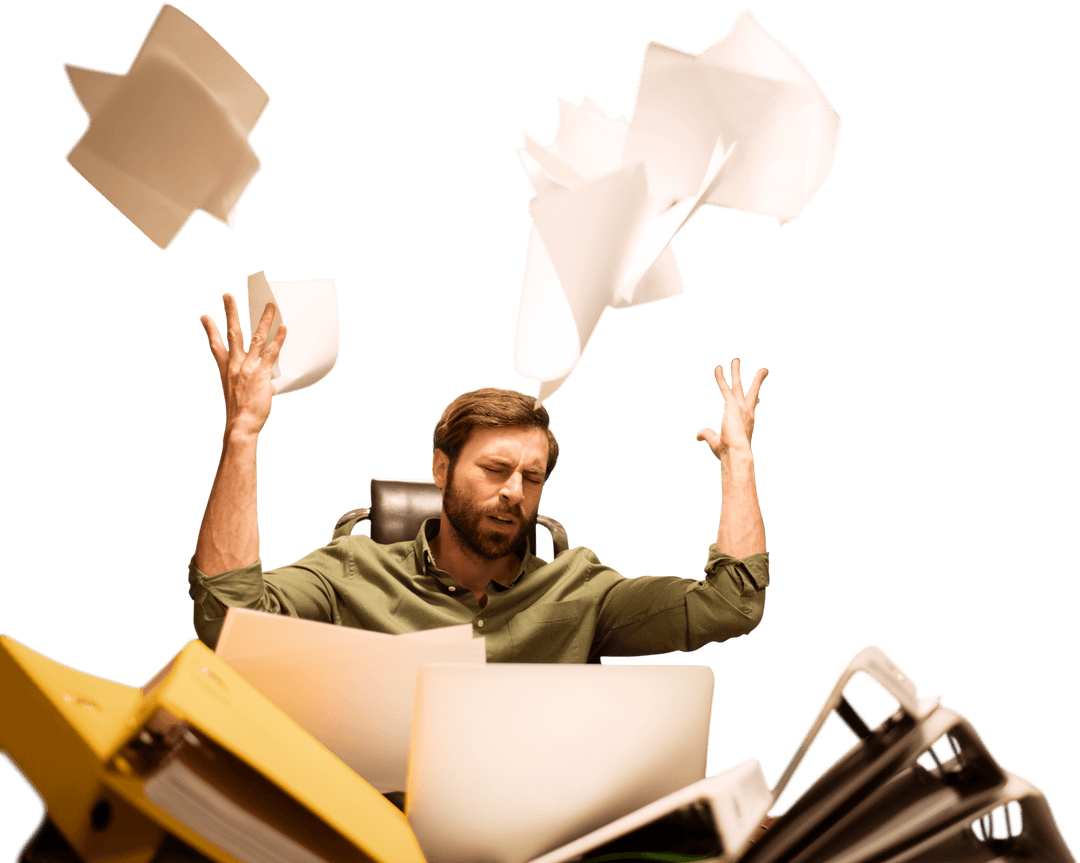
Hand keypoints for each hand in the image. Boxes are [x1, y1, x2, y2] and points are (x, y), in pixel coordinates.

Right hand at [200, 293, 286, 436]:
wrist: (240, 424)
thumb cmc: (240, 413)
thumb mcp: (238, 394)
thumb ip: (251, 383)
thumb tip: (267, 384)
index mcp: (225, 369)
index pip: (215, 346)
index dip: (209, 330)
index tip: (204, 317)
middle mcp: (235, 364)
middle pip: (232, 333)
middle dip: (230, 313)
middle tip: (228, 295)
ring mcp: (248, 367)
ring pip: (257, 337)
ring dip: (264, 320)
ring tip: (269, 306)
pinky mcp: (261, 373)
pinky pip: (272, 351)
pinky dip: (279, 339)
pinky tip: (284, 328)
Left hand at [696, 359, 767, 457]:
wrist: (736, 454)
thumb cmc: (728, 452)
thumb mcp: (716, 442)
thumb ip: (707, 435)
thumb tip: (698, 435)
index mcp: (748, 422)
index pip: (752, 407)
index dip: (753, 399)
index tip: (757, 393)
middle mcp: (747, 413)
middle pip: (753, 393)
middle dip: (757, 381)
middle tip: (764, 370)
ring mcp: (741, 408)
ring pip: (738, 385)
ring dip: (736, 372)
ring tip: (736, 360)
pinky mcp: (731, 406)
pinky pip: (724, 388)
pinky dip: (720, 378)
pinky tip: (718, 368)